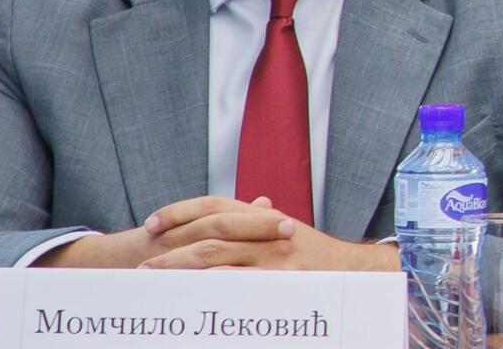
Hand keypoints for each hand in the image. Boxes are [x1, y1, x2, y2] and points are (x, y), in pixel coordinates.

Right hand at [32, 196, 280, 268]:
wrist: (109, 264)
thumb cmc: (160, 248)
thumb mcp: (195, 229)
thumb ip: (230, 217)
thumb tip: (266, 202)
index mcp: (192, 224)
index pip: (227, 214)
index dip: (258, 219)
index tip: (290, 223)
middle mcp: (179, 233)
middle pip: (220, 224)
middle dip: (255, 228)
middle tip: (288, 231)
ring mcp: (166, 253)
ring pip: (203, 251)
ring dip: (239, 256)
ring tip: (269, 262)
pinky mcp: (157, 274)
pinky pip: (183, 281)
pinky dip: (208, 285)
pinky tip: (231, 290)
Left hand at [138, 195, 398, 271]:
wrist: (359, 271)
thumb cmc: (322, 256)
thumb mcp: (287, 233)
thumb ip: (259, 223)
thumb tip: (245, 211)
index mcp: (262, 217)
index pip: (213, 205)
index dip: (180, 211)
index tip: (152, 223)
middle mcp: (265, 232)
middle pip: (208, 232)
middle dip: (172, 246)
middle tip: (143, 260)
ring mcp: (273, 257)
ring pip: (217, 258)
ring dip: (182, 270)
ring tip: (156, 281)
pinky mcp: (281, 281)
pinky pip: (240, 285)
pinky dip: (213, 289)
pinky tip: (192, 297)